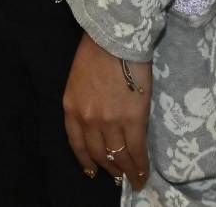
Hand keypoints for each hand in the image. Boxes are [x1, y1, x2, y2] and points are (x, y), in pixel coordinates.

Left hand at [64, 32, 150, 189]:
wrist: (115, 37)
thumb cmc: (97, 50)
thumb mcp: (78, 79)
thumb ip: (85, 102)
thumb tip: (100, 120)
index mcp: (71, 108)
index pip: (77, 144)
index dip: (86, 161)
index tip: (93, 171)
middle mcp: (88, 119)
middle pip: (98, 153)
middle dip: (109, 168)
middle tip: (118, 177)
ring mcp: (109, 121)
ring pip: (118, 155)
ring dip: (126, 171)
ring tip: (134, 179)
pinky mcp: (132, 119)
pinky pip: (137, 149)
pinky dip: (140, 165)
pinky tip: (144, 173)